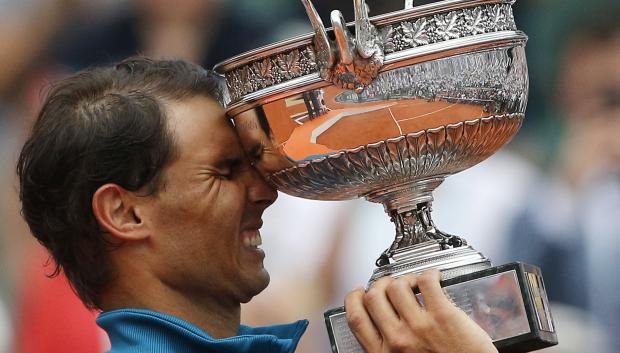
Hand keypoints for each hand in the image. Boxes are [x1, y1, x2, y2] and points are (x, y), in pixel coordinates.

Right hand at [344, 270, 497, 352]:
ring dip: (405, 279)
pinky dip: (429, 274)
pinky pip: (427, 280)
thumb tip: (379, 324)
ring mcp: (420, 326)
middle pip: (373, 295)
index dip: (354, 299)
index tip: (360, 293)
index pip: (356, 317)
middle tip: (390, 284)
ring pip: (397, 285)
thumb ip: (388, 348)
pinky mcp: (443, 315)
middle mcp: (398, 340)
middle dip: (380, 284)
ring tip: (415, 283)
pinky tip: (434, 279)